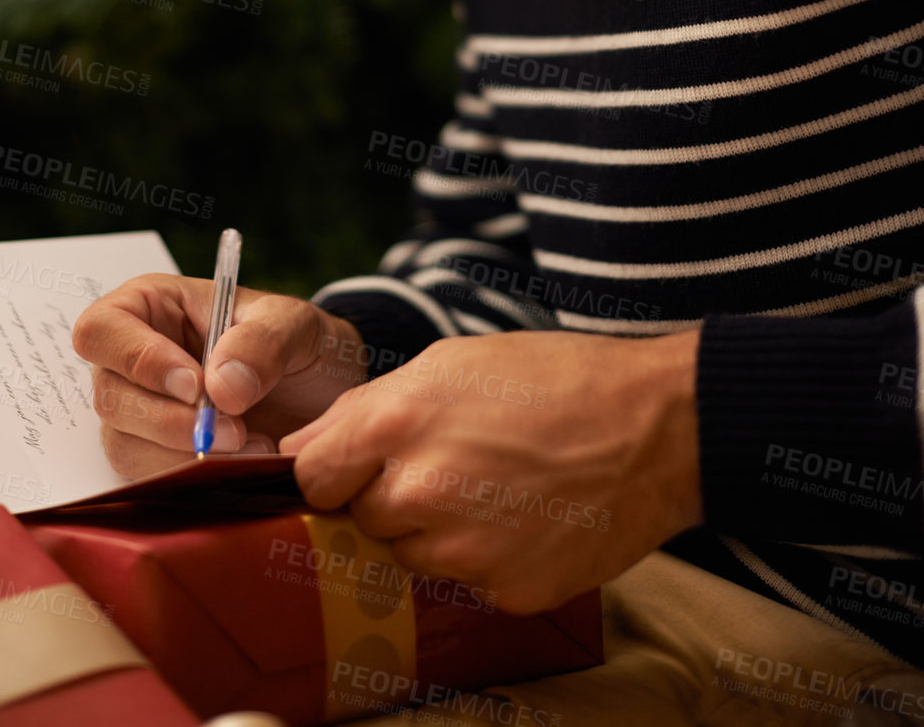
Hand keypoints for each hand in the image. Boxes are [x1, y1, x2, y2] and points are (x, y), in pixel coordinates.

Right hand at [71, 274, 368, 478]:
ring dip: (184, 456)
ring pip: (124, 444)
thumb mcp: (293, 324)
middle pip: (109, 395)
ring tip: (250, 445)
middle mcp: (133, 360)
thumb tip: (219, 388)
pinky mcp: (156, 457)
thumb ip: (261, 342)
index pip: (102, 329)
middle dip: (171, 421)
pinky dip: (192, 480)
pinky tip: (241, 465)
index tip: (195, 385)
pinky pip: (148, 479)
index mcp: (151, 306)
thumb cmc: (296, 342)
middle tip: (235, 429)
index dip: (138, 360)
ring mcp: (140, 413)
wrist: (322, 393)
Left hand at [278, 328, 701, 613]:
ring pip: (412, 554)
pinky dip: (485, 556)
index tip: (360, 462)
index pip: (313, 478)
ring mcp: (463, 552)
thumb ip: (363, 409)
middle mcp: (420, 494)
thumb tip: (299, 449)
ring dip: (436, 529)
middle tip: (452, 460)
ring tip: (494, 483)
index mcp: (396, 424)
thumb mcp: (449, 363)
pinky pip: (465, 582)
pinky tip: (525, 515)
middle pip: (363, 519)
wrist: (656, 427)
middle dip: (391, 495)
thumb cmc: (552, 379)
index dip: (334, 469)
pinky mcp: (505, 592)